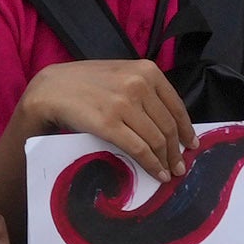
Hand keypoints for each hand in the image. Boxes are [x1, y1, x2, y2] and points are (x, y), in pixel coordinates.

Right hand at [15, 58, 193, 182]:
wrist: (52, 89)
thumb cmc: (86, 83)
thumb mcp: (121, 74)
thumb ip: (144, 89)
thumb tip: (167, 120)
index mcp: (147, 70)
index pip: (175, 105)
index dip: (186, 129)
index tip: (191, 143)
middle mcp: (138, 84)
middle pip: (167, 125)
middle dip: (177, 149)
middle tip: (181, 165)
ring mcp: (124, 104)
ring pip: (156, 139)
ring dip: (166, 160)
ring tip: (169, 172)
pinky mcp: (109, 124)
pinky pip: (139, 148)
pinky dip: (151, 164)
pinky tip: (156, 173)